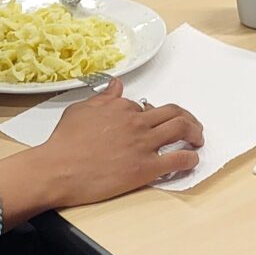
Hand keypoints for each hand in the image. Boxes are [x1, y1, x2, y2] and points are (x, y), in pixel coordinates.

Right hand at [30, 78, 202, 206]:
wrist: (57, 169)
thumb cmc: (64, 142)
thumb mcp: (80, 110)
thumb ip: (103, 98)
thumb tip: (116, 85)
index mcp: (121, 107)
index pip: (146, 107)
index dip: (151, 116)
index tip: (152, 124)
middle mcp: (136, 122)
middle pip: (174, 113)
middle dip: (188, 118)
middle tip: (193, 126)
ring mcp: (143, 144)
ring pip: (181, 129)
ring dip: (195, 133)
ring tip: (198, 139)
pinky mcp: (145, 168)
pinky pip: (177, 159)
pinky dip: (190, 159)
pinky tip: (192, 161)